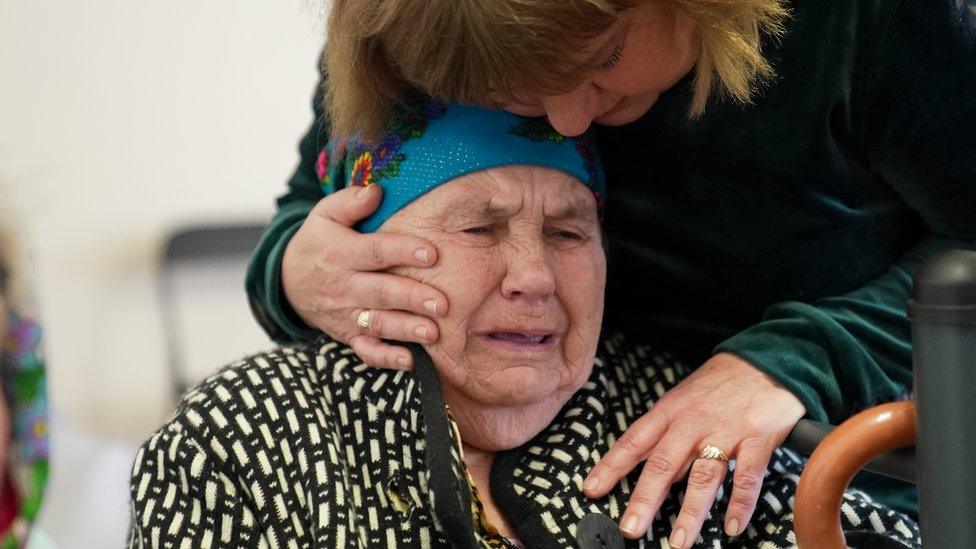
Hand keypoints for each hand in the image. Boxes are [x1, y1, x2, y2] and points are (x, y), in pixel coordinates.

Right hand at [282, 184, 447, 368]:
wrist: (287, 282)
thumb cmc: (318, 243)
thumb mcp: (324, 215)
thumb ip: (350, 202)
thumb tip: (376, 191)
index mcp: (341, 253)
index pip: (375, 252)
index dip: (402, 251)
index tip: (432, 253)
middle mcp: (343, 286)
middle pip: (381, 292)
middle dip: (411, 298)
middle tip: (442, 304)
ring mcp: (346, 314)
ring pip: (377, 324)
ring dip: (405, 330)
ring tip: (432, 333)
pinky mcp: (348, 335)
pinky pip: (366, 351)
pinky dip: (386, 358)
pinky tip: (409, 361)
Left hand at [582, 353, 804, 545]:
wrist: (766, 360)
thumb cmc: (720, 383)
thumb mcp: (684, 398)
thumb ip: (668, 434)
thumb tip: (652, 474)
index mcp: (670, 410)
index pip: (634, 441)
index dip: (611, 466)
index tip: (591, 489)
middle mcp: (693, 422)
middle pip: (663, 464)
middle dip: (644, 499)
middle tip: (630, 528)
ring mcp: (725, 431)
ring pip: (703, 475)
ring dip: (691, 512)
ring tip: (678, 541)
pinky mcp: (758, 438)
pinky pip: (747, 476)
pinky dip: (739, 504)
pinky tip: (731, 527)